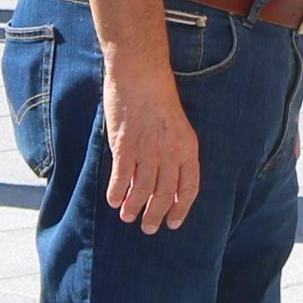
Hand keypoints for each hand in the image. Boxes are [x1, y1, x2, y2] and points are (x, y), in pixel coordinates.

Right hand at [104, 75, 201, 232]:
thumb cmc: (158, 97)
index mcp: (187, 148)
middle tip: (148, 227)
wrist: (140, 74)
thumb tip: (163, 179)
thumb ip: (173, 153)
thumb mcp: (177, 126)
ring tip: (127, 216)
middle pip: (164, 194)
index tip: (173, 222)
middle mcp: (170, 153)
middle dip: (155, 215)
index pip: (188, 188)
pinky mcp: (124, 147)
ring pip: (142, 191)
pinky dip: (116, 192)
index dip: (181, 209)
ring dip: (134, 207)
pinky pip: (121, 178)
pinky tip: (113, 200)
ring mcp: (147, 151)